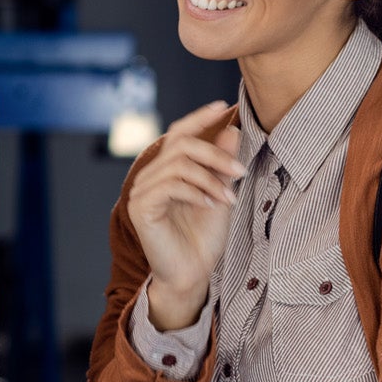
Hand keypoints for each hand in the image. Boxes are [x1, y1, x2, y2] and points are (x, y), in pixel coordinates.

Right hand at [127, 101, 245, 329]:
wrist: (191, 275)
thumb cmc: (203, 238)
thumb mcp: (220, 193)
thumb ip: (222, 164)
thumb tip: (230, 130)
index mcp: (166, 170)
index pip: (178, 133)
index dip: (198, 117)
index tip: (222, 106)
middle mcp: (149, 176)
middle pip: (181, 145)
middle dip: (215, 155)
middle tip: (241, 172)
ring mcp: (142, 192)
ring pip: (178, 165)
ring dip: (210, 178)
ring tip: (229, 196)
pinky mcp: (141, 208)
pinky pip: (170, 186)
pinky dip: (196, 191)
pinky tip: (212, 205)